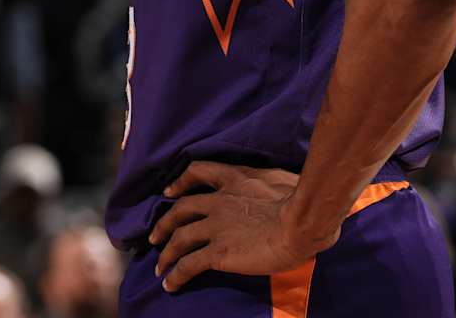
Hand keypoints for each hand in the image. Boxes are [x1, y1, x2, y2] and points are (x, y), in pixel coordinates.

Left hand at [149, 162, 334, 291]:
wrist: (300, 222)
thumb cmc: (300, 200)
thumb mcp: (279, 178)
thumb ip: (267, 180)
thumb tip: (276, 184)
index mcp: (234, 180)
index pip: (198, 171)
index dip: (180, 181)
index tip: (170, 191)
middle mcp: (218, 202)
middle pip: (180, 209)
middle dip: (164, 223)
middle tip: (154, 236)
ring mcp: (215, 227)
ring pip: (179, 238)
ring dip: (166, 253)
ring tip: (158, 267)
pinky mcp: (218, 252)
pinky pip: (189, 265)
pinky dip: (176, 275)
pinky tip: (170, 284)